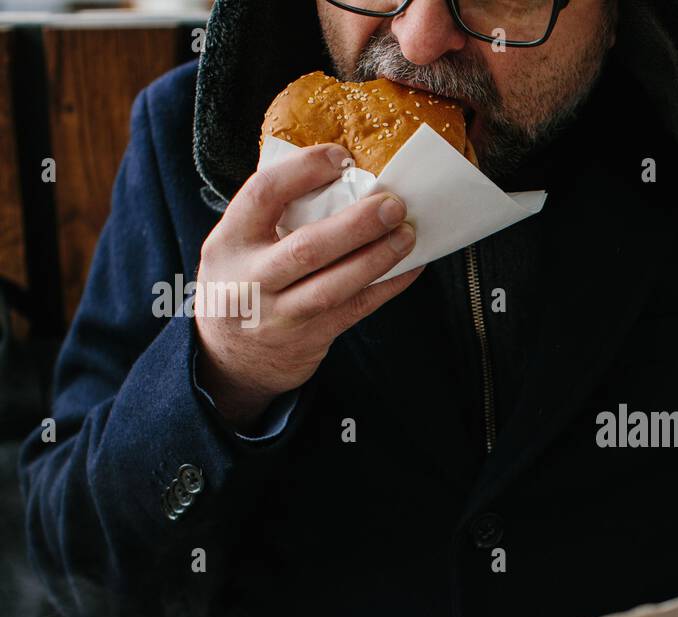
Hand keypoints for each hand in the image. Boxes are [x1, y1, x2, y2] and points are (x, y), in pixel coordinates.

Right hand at [193, 143, 423, 428]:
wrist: (231, 360)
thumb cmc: (244, 284)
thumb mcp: (236, 247)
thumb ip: (272, 217)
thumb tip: (340, 177)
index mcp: (229, 241)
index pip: (263, 194)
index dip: (304, 170)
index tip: (341, 157)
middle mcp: (251, 279)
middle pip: (308, 247)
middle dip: (357, 224)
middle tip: (393, 203)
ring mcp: (281, 314)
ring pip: (336, 285)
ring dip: (378, 257)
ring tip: (407, 234)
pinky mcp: (310, 337)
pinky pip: (356, 308)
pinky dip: (388, 286)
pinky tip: (410, 267)